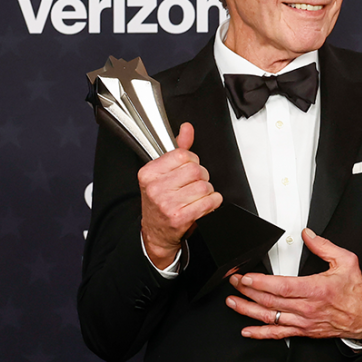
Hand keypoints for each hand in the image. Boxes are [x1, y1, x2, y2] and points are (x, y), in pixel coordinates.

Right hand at [138, 122, 221, 268]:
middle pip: (196, 170)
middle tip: (193, 186)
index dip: (192, 162)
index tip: (187, 172)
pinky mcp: (180, 218)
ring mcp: (167, 204)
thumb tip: (187, 129)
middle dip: (201, 177)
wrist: (156, 233)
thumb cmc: (160, 202)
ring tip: (196, 198)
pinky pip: (209, 202)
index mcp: (148, 174)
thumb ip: (177, 150)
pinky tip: (204, 205)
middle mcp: (155, 188)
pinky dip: (213, 202)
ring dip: (207, 192)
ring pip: (205, 186)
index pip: (183, 155)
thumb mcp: (162, 174)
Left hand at [225, 229, 361, 339]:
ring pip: (270, 317)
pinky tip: (247, 330)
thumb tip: (307, 235)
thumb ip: (324, 246)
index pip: (282, 287)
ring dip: (248, 310)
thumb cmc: (355, 291)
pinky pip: (278, 334)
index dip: (262, 283)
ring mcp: (303, 321)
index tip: (247, 277)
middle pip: (271, 301)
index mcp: (316, 289)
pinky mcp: (302, 331)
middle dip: (248, 290)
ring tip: (232, 302)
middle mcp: (307, 308)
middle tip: (234, 282)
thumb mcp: (346, 261)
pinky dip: (260, 333)